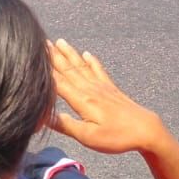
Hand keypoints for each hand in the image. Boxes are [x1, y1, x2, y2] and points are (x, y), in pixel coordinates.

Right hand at [49, 39, 165, 154]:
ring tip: (60, 41)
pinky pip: (98, 70)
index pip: (59, 82)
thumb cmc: (116, 137)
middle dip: (55, 56)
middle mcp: (90, 89)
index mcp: (82, 100)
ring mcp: (102, 87)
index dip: (45, 70)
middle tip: (42, 41)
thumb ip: (66, 125)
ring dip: (70, 54)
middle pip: (69, 69)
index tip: (33, 55)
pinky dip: (92, 61)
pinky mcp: (111, 89)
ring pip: (82, 66)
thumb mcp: (88, 137)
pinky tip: (87, 54)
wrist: (145, 129)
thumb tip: (43, 116)